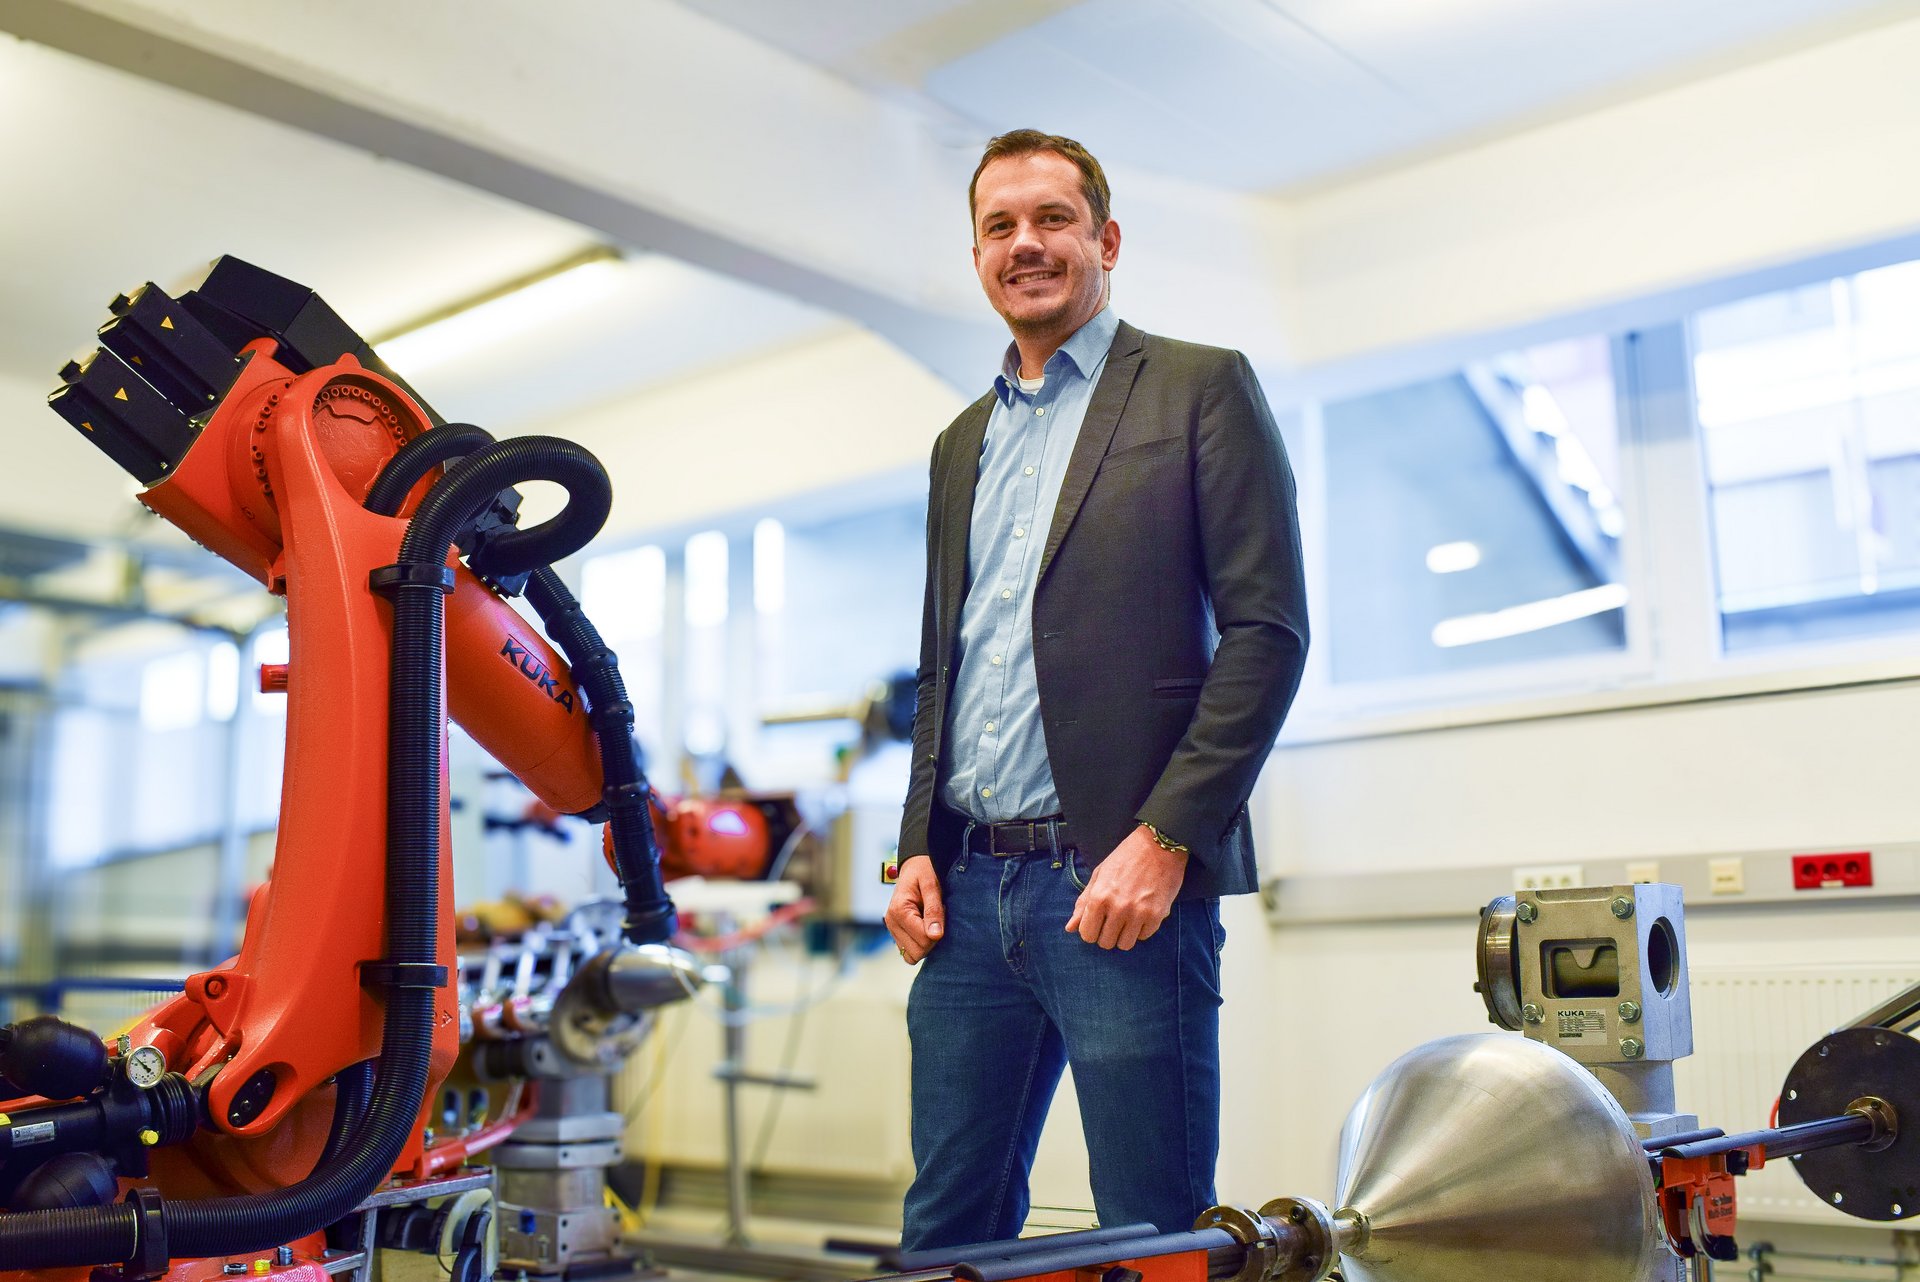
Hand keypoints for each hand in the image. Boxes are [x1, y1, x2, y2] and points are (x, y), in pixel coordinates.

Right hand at [884, 854, 944, 963]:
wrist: (915, 866)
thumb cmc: (925, 871)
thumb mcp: (932, 885)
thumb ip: (934, 909)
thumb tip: (935, 936)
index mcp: (899, 910)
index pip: (923, 939)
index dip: (938, 931)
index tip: (941, 912)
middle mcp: (891, 922)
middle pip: (918, 952)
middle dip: (932, 939)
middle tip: (937, 917)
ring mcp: (892, 929)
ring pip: (912, 956)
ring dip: (926, 943)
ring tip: (930, 921)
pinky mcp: (896, 933)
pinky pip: (910, 952)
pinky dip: (920, 944)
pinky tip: (925, 927)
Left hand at [1065, 825, 1186, 949]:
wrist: (1159, 845)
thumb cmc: (1126, 857)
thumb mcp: (1099, 875)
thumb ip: (1084, 903)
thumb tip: (1070, 928)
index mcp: (1099, 897)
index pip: (1087, 935)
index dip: (1090, 931)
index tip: (1097, 923)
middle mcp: (1118, 908)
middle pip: (1106, 942)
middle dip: (1106, 934)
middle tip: (1113, 920)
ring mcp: (1139, 913)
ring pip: (1125, 945)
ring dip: (1124, 935)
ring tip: (1127, 919)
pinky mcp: (1157, 915)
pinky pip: (1143, 937)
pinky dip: (1141, 929)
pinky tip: (1141, 914)